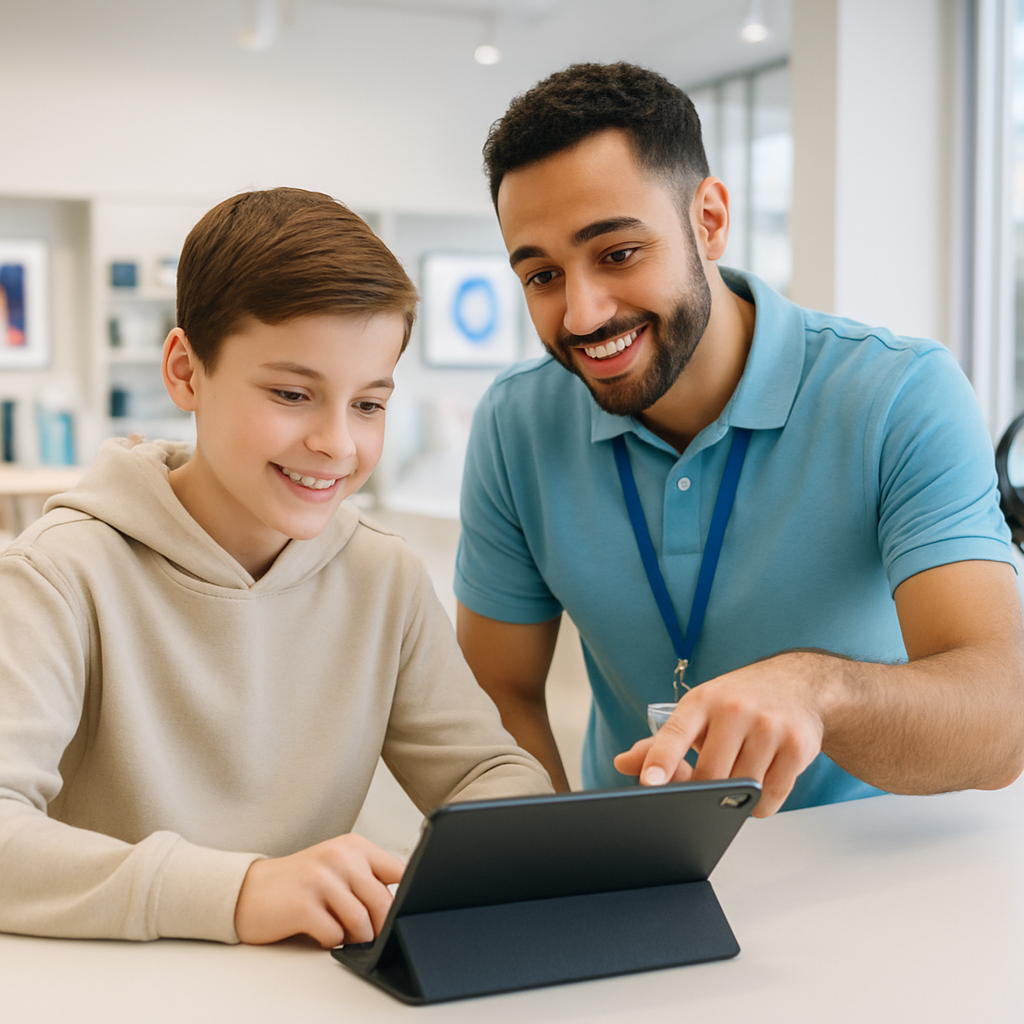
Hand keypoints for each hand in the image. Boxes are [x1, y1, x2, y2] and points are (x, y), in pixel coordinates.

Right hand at [234, 833, 405, 947]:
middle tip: (370, 935)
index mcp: (354, 846)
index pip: (399, 871)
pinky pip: (334, 935)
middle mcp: (339, 857)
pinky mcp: (303, 905)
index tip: (399, 912)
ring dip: (356, 938)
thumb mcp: (338, 867)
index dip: (405, 897)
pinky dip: (331, 942)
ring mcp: (320, 880)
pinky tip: (321, 933)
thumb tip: (402, 907)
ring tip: (343, 934)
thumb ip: (368, 878)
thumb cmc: (300, 882)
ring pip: (362, 922)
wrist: (249, 890)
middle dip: (381, 927)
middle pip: (384, 902)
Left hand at [613, 652, 827, 815]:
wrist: (798, 683)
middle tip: (705, 788)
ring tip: (737, 774)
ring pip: (742, 790)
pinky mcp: (798, 746)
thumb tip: (622, 763)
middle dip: (703, 792)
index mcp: (703, 701)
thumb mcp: (698, 711)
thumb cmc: (739, 700)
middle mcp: (736, 710)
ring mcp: (770, 727)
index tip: (649, 783)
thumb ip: (661, 742)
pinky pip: (771, 799)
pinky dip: (759, 804)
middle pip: (710, 774)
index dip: (660, 761)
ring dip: (735, 798)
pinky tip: (760, 781)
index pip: (675, 734)